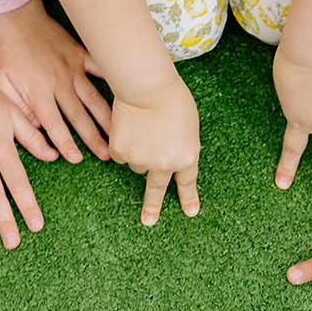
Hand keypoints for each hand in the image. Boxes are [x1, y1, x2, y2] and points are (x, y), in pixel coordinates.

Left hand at [0, 0, 113, 162]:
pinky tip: (129, 91)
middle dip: (93, 138)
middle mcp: (59, 83)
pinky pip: (100, 68)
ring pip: (94, 97)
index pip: (53, 124)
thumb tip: (37, 129)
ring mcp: (73, 68)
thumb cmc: (5, 52)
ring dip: (107, 118)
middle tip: (107, 155)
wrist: (14, 17)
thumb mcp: (0, 82)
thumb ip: (18, 108)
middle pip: (79, 116)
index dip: (65, 143)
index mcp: (38, 92)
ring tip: (120, 133)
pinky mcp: (80, 54)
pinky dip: (114, 79)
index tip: (76, 159)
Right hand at [109, 79, 200, 225]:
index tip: (190, 213)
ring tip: (143, 127)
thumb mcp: (188, 126)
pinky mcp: (121, 152)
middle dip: (153, 207)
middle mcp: (164, 165)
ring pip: (137, 163)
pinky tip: (129, 126)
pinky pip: (121, 154)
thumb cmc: (173, 99)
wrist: (147, 88)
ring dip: (138, 151)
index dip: (188, 198)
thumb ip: (180, 146)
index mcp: (186, 157)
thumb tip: (168, 157)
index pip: (187, 182)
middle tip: (148, 222)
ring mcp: (141, 160)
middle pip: (156, 189)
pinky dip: (123, 143)